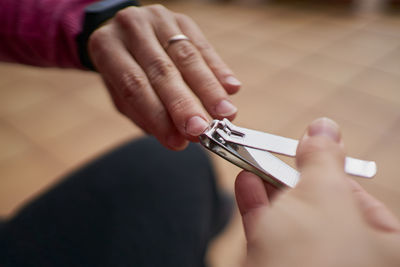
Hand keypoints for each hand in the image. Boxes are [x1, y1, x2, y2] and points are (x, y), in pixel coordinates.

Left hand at [88, 4, 240, 149]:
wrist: (123, 34)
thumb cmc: (122, 71)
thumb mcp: (120, 94)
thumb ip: (145, 114)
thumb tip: (179, 139)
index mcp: (107, 47)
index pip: (134, 85)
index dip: (157, 115)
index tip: (178, 141)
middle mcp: (131, 27)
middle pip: (162, 70)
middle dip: (185, 104)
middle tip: (202, 130)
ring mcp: (158, 19)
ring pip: (187, 57)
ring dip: (209, 89)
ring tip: (225, 114)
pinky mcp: (182, 20)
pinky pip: (203, 45)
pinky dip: (218, 69)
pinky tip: (232, 88)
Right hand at [235, 118, 399, 266]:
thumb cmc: (314, 257)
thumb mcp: (322, 194)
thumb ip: (322, 158)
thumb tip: (324, 126)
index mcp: (383, 244)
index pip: (357, 195)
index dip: (329, 166)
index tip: (306, 148)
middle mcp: (352, 256)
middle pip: (320, 205)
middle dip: (292, 176)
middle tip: (276, 153)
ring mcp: (314, 264)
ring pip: (291, 218)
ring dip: (268, 188)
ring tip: (252, 163)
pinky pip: (270, 231)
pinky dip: (256, 206)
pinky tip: (245, 183)